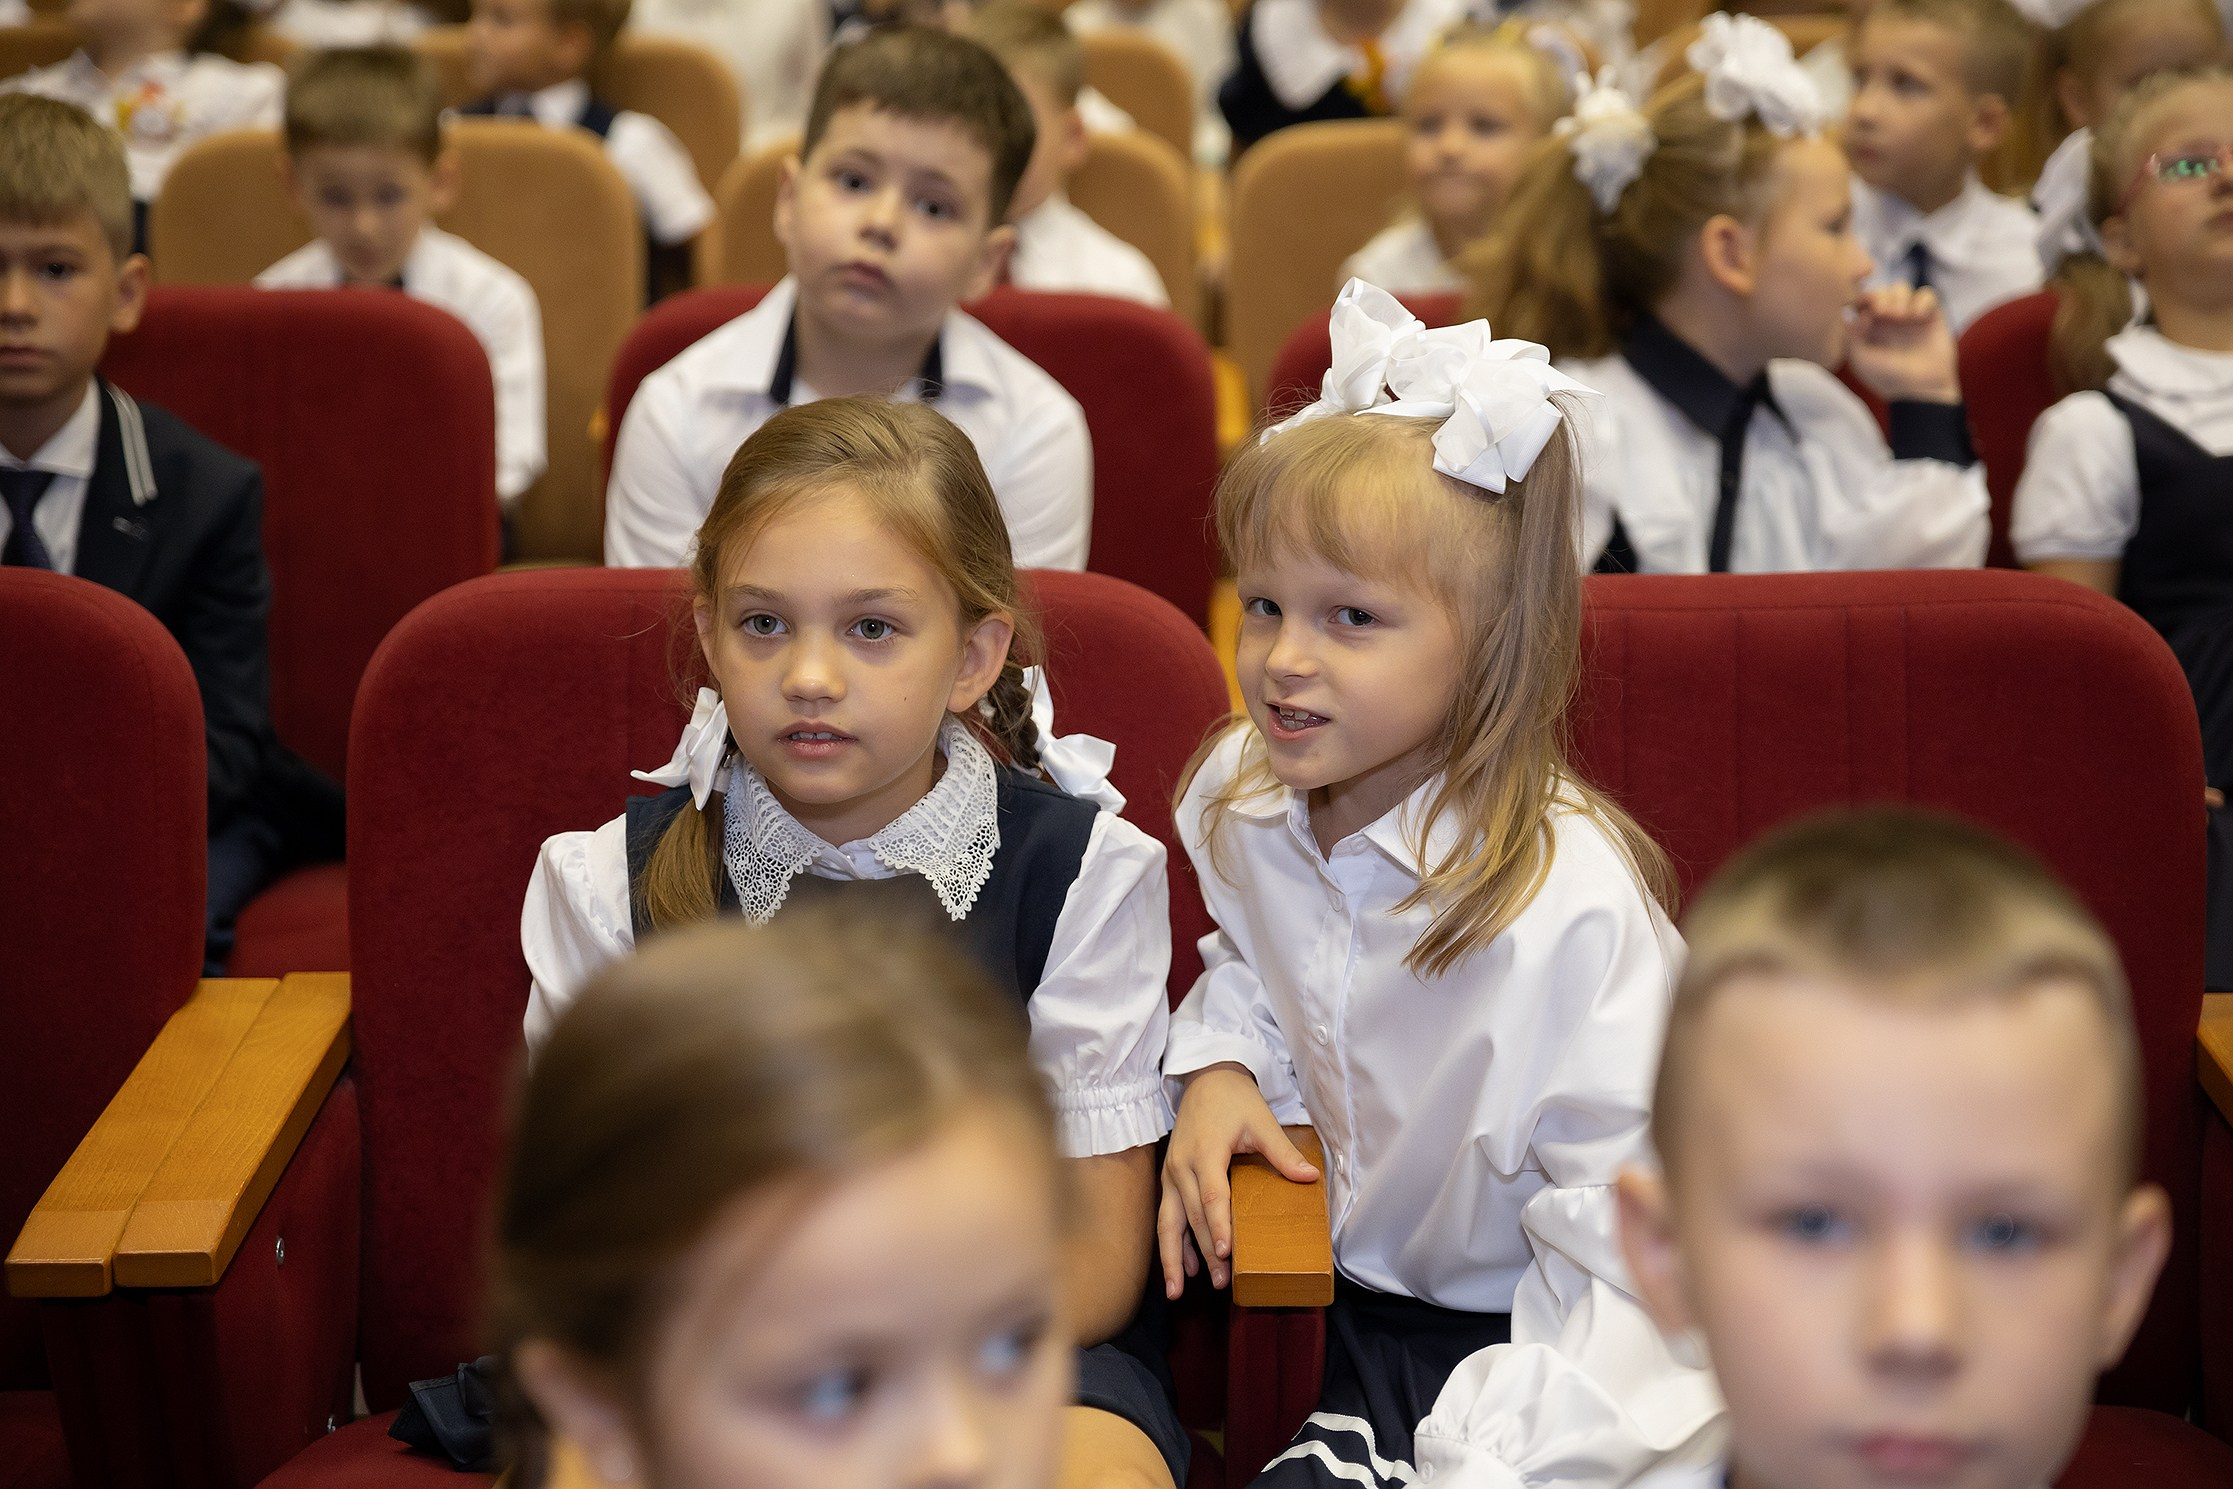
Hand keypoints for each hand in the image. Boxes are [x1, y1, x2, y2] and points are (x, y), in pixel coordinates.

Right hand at [1157, 1063, 1319, 1297]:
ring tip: (1179, 1290)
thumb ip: (1282, 1152)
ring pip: (1168, 1221)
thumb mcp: (1262, 1122)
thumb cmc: (1235, 1101)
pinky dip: (1172, 1242)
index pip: (1212, 1196)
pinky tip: (1182, 1268)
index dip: (1218, 1226)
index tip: (1226, 1253)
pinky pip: (1167, 1215)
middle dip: (1205, 1251)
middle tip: (1221, 1283)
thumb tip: (1310, 1178)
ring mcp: (1171, 1173)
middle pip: (1192, 1215)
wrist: (1206, 1079)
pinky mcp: (1169, 1178)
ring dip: (1174, 1256)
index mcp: (1206, 1152)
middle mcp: (1182, 1166)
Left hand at [1846, 283, 1960, 404]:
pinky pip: (1927, 294)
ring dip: (1899, 296)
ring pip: (1901, 288)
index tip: (1864, 307)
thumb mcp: (1862, 359)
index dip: (1859, 297)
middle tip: (1883, 312)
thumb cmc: (1888, 377)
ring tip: (1900, 316)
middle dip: (1880, 296)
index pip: (1859, 300)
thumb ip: (1853, 335)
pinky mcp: (1931, 315)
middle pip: (1880, 290)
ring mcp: (1909, 315)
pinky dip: (1922, 300)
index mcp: (1867, 327)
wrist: (1922, 388)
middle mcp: (1887, 318)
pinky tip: (1918, 316)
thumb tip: (1851, 311)